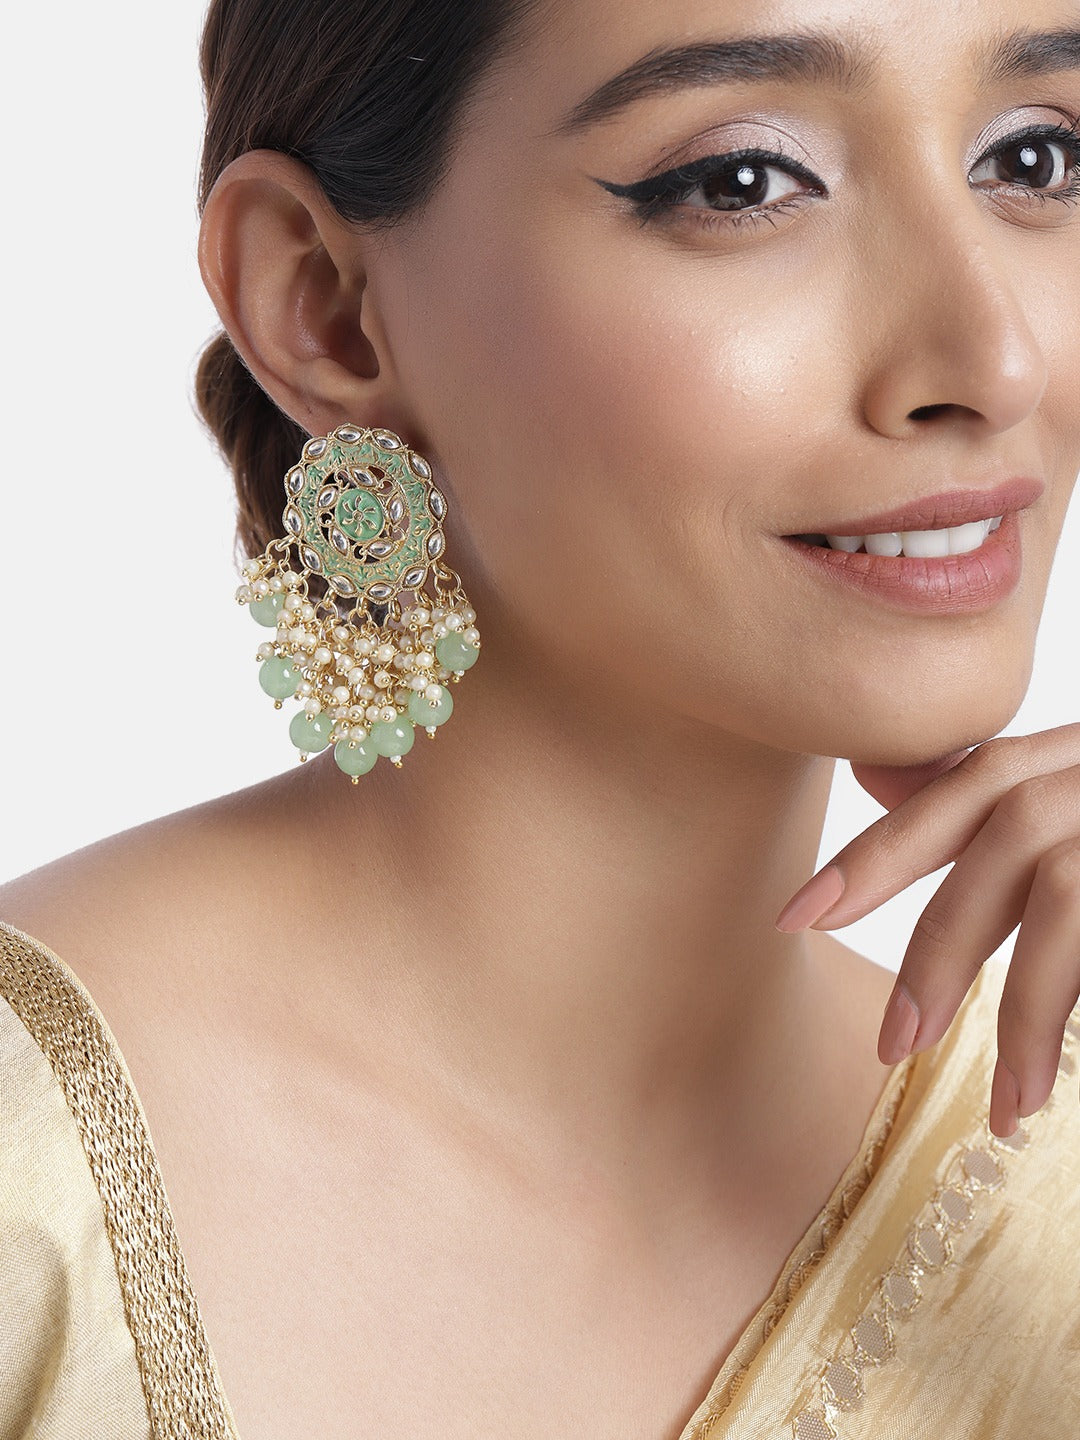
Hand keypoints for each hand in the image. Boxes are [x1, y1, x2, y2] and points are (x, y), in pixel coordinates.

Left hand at [774, 725, 1079, 1138]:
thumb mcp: (1077, 814)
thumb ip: (990, 807)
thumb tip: (874, 776)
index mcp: (1070, 756)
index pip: (964, 783)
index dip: (877, 851)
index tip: (798, 916)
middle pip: (995, 819)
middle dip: (930, 934)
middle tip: (887, 1043)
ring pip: (1052, 885)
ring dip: (1004, 999)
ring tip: (988, 1101)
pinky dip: (1049, 1019)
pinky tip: (1028, 1094)